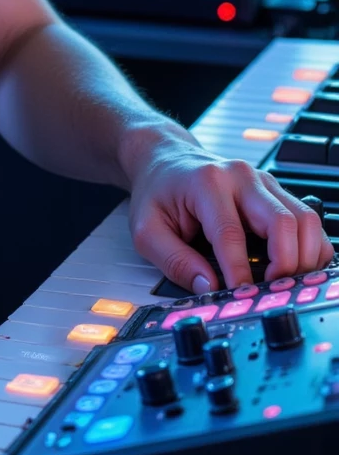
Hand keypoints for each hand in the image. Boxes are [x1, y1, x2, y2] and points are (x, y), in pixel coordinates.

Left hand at [128, 137, 332, 291]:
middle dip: (284, 263)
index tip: (239, 295)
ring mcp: (263, 182)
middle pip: (282, 221)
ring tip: (284, 281)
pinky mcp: (274, 191)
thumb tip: (207, 288)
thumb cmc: (157, 190)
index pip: (231, 233)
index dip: (238, 270)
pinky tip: (294, 265)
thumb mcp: (146, 228)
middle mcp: (241, 177)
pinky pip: (306, 219)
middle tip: (269, 290)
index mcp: (207, 182)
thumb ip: (174, 260)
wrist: (165, 158)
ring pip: (304, 219)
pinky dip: (309, 246)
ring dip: (303, 256)